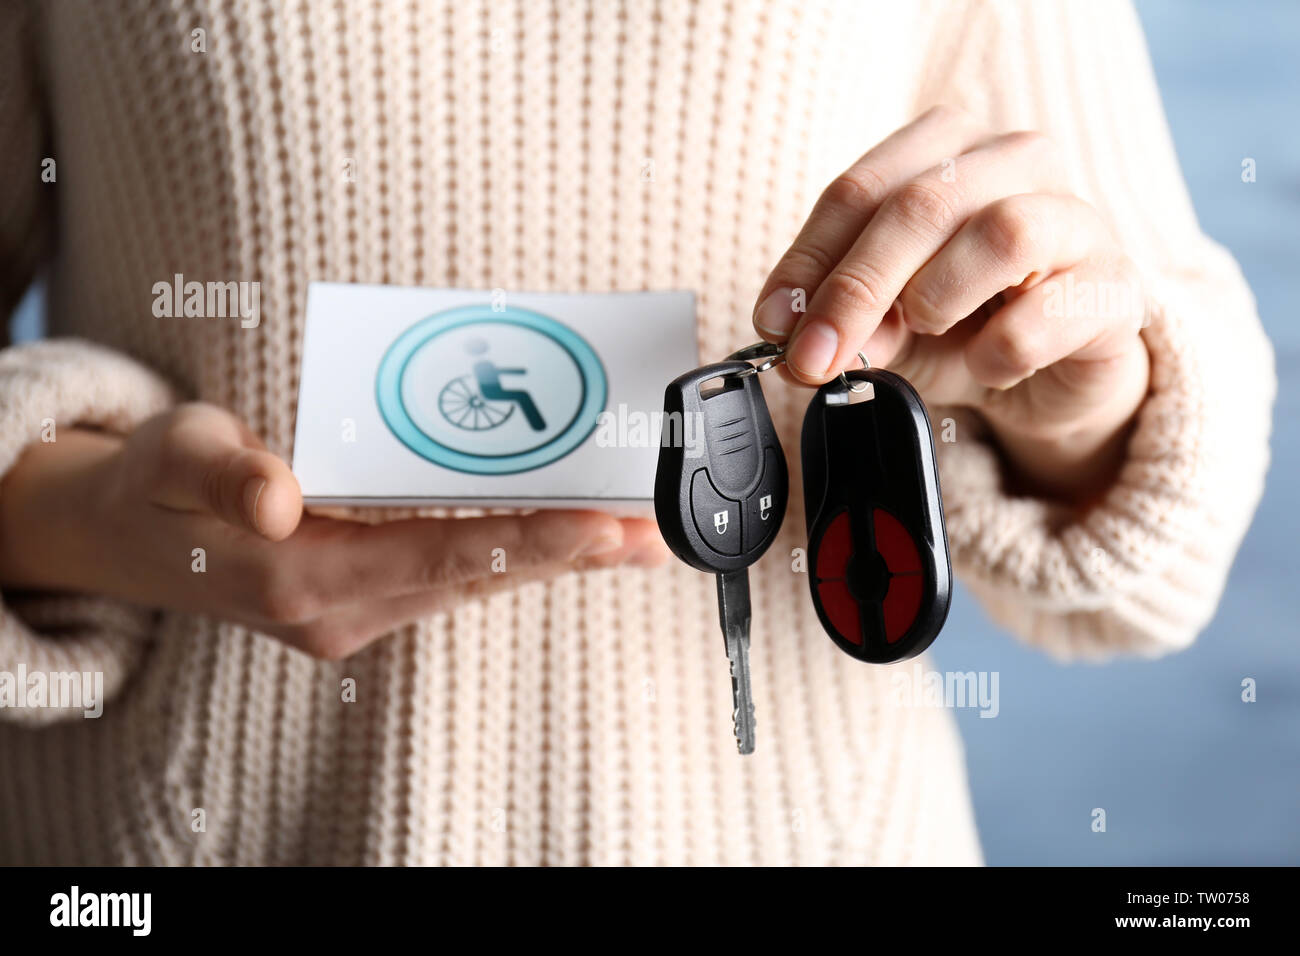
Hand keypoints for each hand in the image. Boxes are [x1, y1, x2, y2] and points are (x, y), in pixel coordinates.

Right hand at [0, 403, 666, 658]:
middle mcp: (339, 607)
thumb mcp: (170, 455)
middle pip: (477, 577)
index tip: (598, 524)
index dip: (525, 540)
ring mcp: (354, 614)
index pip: (438, 555)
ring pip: (475, 586)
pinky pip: (455, 583)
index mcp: (298, 573)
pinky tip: (565, 545)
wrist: (128, 542)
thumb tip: (277, 495)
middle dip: (569, 554)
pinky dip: (515, 563)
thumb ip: (223, 470)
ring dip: (556, 563)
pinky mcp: (364, 603)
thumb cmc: (155, 485)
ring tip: (635, 539)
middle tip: (650, 529)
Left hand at [752, 106, 1149, 501]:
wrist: (1056, 374)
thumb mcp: (889, 323)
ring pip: (1000, 233)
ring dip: (938, 297)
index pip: (860, 190)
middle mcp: (1018, 163)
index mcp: (948, 149)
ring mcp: (1077, 219)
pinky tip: (990, 366)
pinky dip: (1003, 349)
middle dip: (855, 290)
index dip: (808, 261)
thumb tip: (806, 341)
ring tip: (926, 331)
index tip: (774, 322)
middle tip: (817, 357)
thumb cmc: (967, 325)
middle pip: (922, 205)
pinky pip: (1052, 309)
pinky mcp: (1117, 286)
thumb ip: (849, 322)